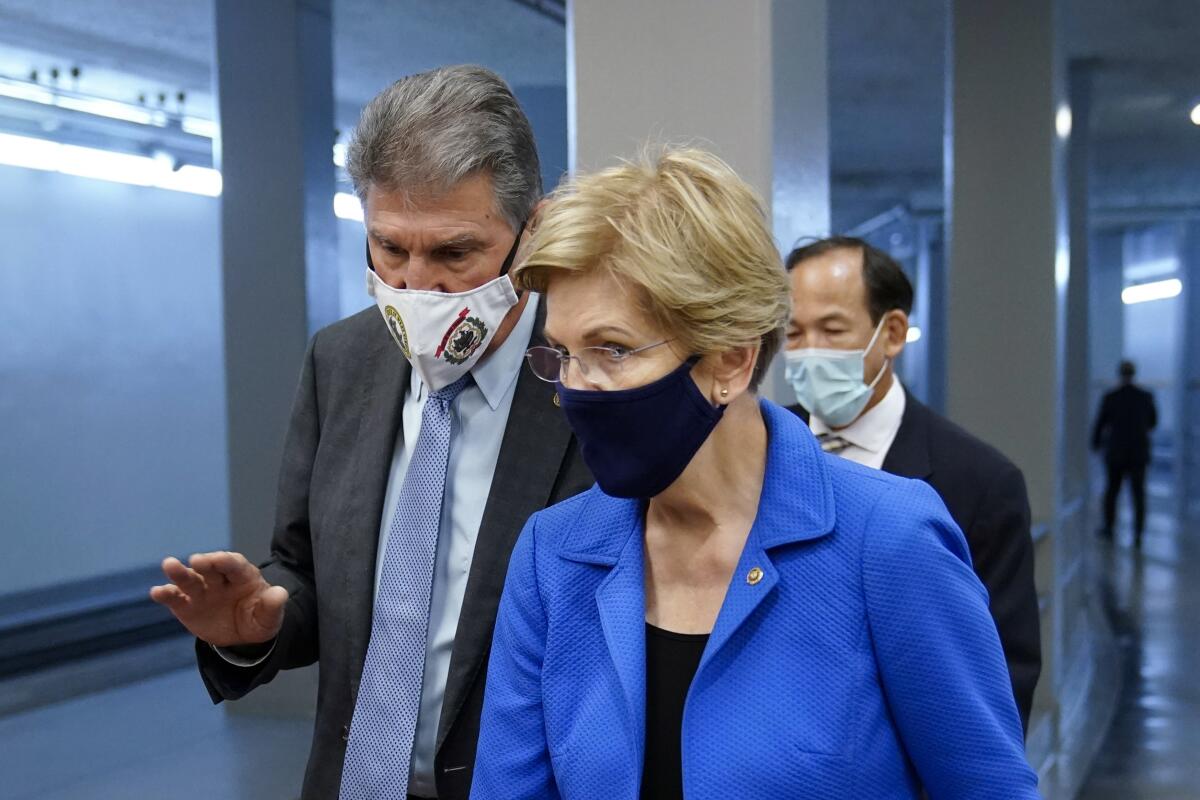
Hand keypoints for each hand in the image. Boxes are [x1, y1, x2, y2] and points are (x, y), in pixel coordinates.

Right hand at [149, 551, 287, 646]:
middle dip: (204, 562)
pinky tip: (157, 592)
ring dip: (179, 572)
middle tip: (197, 560)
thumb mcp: (270, 616)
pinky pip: (175, 599)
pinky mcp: (186, 606)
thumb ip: (273, 605)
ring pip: (189, 579)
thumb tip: (280, 594)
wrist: (242, 637)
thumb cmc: (258, 619)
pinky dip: (165, 594)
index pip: (234, 565)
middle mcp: (219, 579)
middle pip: (210, 568)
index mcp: (242, 576)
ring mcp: (201, 591)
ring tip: (169, 564)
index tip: (219, 559)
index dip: (227, 561)